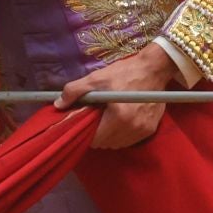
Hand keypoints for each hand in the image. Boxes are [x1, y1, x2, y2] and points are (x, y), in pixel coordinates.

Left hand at [55, 41, 177, 148]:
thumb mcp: (96, 78)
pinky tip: (119, 122)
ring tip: (106, 120)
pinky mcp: (151, 129)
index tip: (85, 121)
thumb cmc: (124, 73)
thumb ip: (74, 91)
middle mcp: (132, 128)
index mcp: (119, 117)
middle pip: (106, 143)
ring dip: (109, 136)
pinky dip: (121, 135)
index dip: (86, 131)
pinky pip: (130, 140)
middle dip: (97, 134)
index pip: (95, 138)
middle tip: (95, 119)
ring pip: (118, 144)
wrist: (154, 69)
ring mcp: (143, 130)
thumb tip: (58, 104)